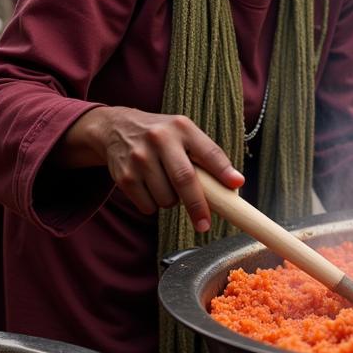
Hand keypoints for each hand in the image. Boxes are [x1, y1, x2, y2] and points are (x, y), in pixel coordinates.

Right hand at [66, 107, 243, 231]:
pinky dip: (154, 205)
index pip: (207, 151)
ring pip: (166, 198)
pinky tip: (150, 187)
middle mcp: (160, 139)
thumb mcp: (184, 134)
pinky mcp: (125, 176)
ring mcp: (140, 158)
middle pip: (184, 179)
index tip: (236, 184)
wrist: (116, 128)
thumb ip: (207, 155)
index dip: (223, 170)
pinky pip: (148, 206)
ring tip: (167, 185)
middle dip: (198, 206)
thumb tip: (234, 184)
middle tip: (205, 224)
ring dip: (172, 202)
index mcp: (181, 128)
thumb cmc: (161, 136)